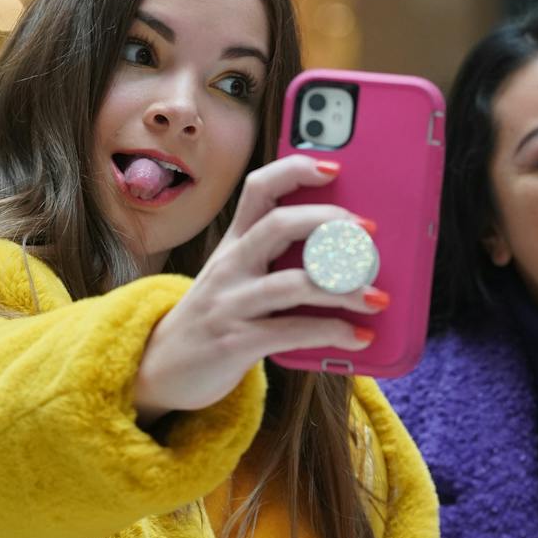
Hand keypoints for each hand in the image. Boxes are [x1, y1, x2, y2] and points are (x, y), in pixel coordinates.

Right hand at [132, 155, 386, 426]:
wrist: (159, 367)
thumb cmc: (216, 317)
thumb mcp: (238, 279)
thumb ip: (279, 261)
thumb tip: (350, 255)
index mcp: (235, 243)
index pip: (259, 188)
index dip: (296, 171)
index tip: (333, 169)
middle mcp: (231, 265)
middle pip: (280, 224)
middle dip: (330, 224)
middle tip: (368, 234)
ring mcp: (231, 302)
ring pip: (294, 282)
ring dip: (343, 288)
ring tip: (377, 297)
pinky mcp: (236, 341)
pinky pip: (293, 331)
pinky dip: (333, 331)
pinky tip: (360, 336)